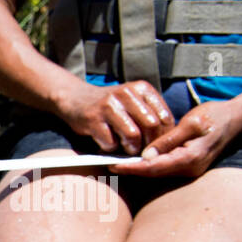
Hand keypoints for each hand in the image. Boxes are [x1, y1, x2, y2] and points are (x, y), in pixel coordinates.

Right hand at [58, 79, 173, 154]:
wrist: (76, 98)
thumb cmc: (110, 106)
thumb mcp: (133, 101)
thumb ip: (150, 114)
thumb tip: (166, 139)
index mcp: (142, 89)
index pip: (164, 116)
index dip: (164, 136)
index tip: (157, 146)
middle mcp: (127, 94)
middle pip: (151, 125)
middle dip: (149, 144)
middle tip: (143, 152)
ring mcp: (109, 106)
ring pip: (132, 134)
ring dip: (131, 148)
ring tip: (127, 150)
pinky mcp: (93, 119)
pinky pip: (110, 142)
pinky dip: (111, 149)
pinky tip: (107, 145)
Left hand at [116, 99, 241, 178]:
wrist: (234, 119)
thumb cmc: (214, 117)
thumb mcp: (191, 123)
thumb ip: (168, 140)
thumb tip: (146, 155)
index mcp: (190, 158)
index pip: (154, 167)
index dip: (132, 167)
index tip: (113, 164)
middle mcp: (188, 169)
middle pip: (152, 173)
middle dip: (129, 169)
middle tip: (105, 164)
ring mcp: (188, 170)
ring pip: (156, 172)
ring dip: (136, 168)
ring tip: (113, 162)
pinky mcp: (186, 166)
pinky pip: (162, 168)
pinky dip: (146, 165)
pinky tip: (132, 159)